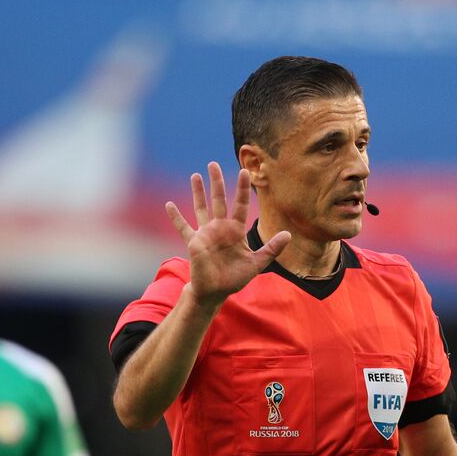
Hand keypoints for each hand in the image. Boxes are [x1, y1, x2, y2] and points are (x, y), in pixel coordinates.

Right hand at [165, 162, 289, 306]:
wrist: (216, 291)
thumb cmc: (235, 277)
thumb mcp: (257, 263)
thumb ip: (271, 249)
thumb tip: (288, 234)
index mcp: (236, 230)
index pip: (240, 205)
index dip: (242, 189)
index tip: (244, 172)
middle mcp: (220, 228)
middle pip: (219, 200)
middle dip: (216, 182)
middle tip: (213, 164)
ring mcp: (206, 234)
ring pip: (201, 208)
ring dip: (198, 192)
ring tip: (196, 175)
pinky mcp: (194, 242)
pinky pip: (183, 227)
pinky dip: (176, 217)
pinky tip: (168, 204)